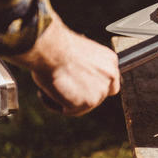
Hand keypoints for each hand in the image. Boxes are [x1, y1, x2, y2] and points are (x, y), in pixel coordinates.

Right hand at [4, 11, 120, 115]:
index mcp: (110, 61)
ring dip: (66, 100)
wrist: (51, 48)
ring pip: (81, 106)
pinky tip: (47, 90)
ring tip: (51, 84)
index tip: (79, 86)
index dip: (93, 86)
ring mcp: (100, 92)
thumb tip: (80, 78)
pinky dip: (54, 104)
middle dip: (79, 95)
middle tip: (60, 86)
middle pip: (97, 97)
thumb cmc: (59, 46)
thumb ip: (88, 68)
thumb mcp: (82, 54)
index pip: (110, 83)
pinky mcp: (87, 103)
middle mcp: (110, 77)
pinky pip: (67, 110)